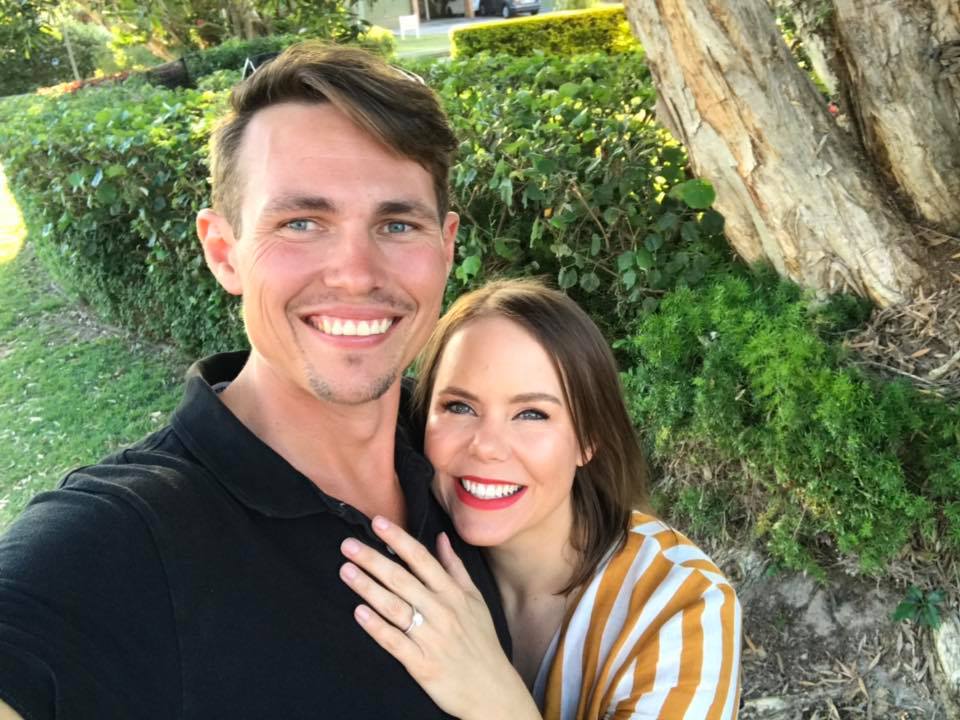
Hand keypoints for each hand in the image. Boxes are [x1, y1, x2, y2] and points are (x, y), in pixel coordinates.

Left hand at [339, 516, 539, 719]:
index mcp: (454, 594)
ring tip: (346, 571)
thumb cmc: (481, 643)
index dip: (398, 539)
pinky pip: (395, 641)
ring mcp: (432, 638)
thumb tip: (441, 538)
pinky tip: (359, 612)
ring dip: (368, 588)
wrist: (493, 690)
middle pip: (402, 579)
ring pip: (395, 607)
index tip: (377, 522)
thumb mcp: (475, 600)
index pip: (421, 559)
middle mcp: (442, 611)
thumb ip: (455, 568)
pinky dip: (377, 627)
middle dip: (373, 559)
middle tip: (347, 545)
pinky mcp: (422, 664)